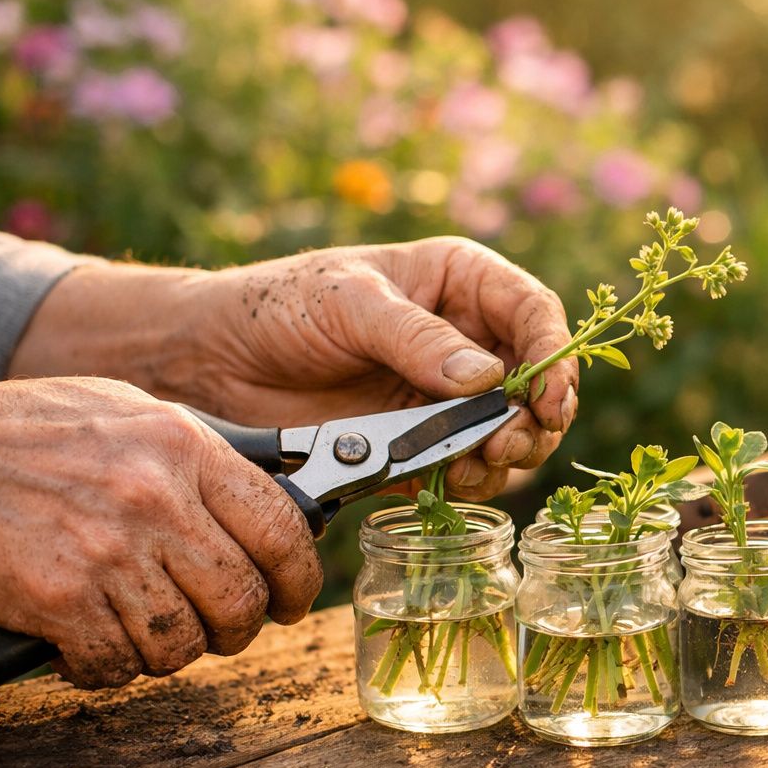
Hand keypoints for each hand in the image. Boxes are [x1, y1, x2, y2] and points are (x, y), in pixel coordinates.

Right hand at [0, 378, 320, 687]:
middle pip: (240, 597)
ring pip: (182, 640)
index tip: (295, 599)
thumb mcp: (126, 412)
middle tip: (223, 630)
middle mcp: (156, 499)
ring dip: (170, 651)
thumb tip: (266, 492)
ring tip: (147, 633)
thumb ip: (195, 455)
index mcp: (183, 448)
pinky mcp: (59, 598)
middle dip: (239, 628)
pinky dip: (108, 668)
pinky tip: (90, 646)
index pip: (280, 528)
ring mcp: (108, 551)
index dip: (301, 578)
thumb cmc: (29, 430)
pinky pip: (116, 663)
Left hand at [10, 237, 578, 499]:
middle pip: (538, 385)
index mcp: (462, 285)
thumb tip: (488, 378)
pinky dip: (471, 482)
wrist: (211, 362)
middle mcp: (468, 341)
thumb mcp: (348, 303)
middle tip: (505, 444)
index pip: (535, 315)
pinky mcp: (423, 447)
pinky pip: (468, 470)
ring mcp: (448, 399)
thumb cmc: (278, 306)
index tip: (549, 396)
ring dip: (507, 456)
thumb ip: (417, 339)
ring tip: (474, 465)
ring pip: (512, 434)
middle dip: (534, 419)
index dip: (556, 356)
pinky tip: (450, 482)